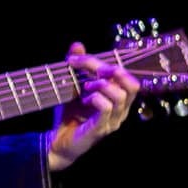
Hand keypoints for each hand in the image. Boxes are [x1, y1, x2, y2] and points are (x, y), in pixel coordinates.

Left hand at [47, 41, 140, 170]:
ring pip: (121, 96)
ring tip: (85, 87)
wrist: (56, 142)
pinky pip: (107, 108)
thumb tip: (78, 44)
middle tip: (90, 70)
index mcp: (118, 100)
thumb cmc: (69, 115)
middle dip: (111, 71)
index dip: (105, 62)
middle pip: (131, 84)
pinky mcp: (100, 129)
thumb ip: (78, 67)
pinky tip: (84, 99)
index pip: (126, 76)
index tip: (77, 58)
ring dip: (102, 85)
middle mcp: (121, 111)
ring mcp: (112, 122)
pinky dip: (96, 98)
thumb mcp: (73, 87)